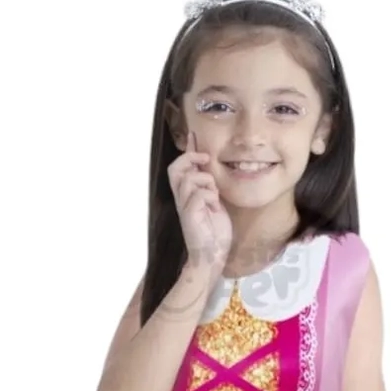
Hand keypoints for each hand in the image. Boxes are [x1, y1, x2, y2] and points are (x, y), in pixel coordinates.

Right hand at [168, 130, 232, 270]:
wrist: (212, 256)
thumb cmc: (214, 233)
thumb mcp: (214, 204)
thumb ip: (210, 188)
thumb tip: (210, 171)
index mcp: (187, 195)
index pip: (182, 167)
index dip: (188, 150)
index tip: (193, 134)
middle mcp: (182, 199)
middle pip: (175, 169)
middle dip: (190, 158)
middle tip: (205, 159)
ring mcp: (185, 206)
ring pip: (188, 178)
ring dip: (206, 181)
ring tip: (214, 194)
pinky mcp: (190, 215)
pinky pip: (199, 194)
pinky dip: (210, 196)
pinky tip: (215, 207)